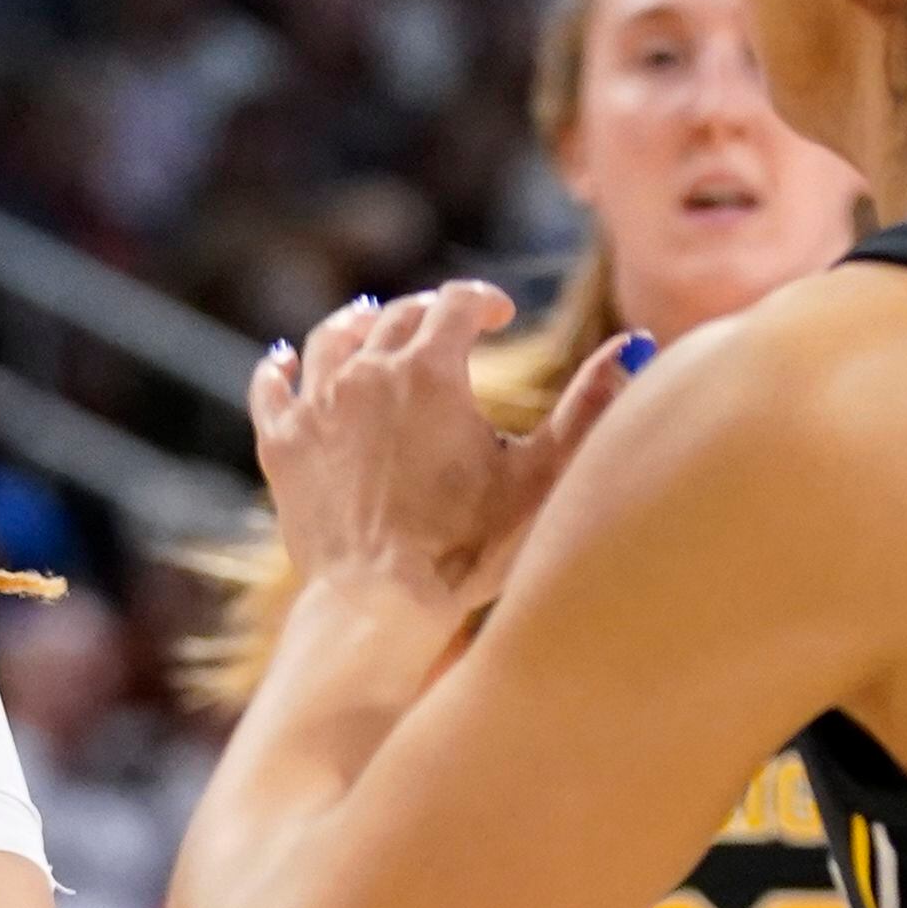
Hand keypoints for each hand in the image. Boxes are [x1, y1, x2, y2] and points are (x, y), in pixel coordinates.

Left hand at [248, 285, 637, 632]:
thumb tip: (633, 344)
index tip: (497, 313)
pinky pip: (273, 389)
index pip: (457, 303)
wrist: (379, 607)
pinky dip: (280, 370)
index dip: (482, 300)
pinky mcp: (282, 447)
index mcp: (430, 368)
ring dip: (357, 326)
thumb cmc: (469, 548)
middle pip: (397, 317)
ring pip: (332, 340)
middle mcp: (365, 372)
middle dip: (427, 314)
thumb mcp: (542, 475)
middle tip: (444, 323)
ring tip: (368, 321)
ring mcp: (317, 407)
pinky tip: (284, 363)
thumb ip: (591, 406)